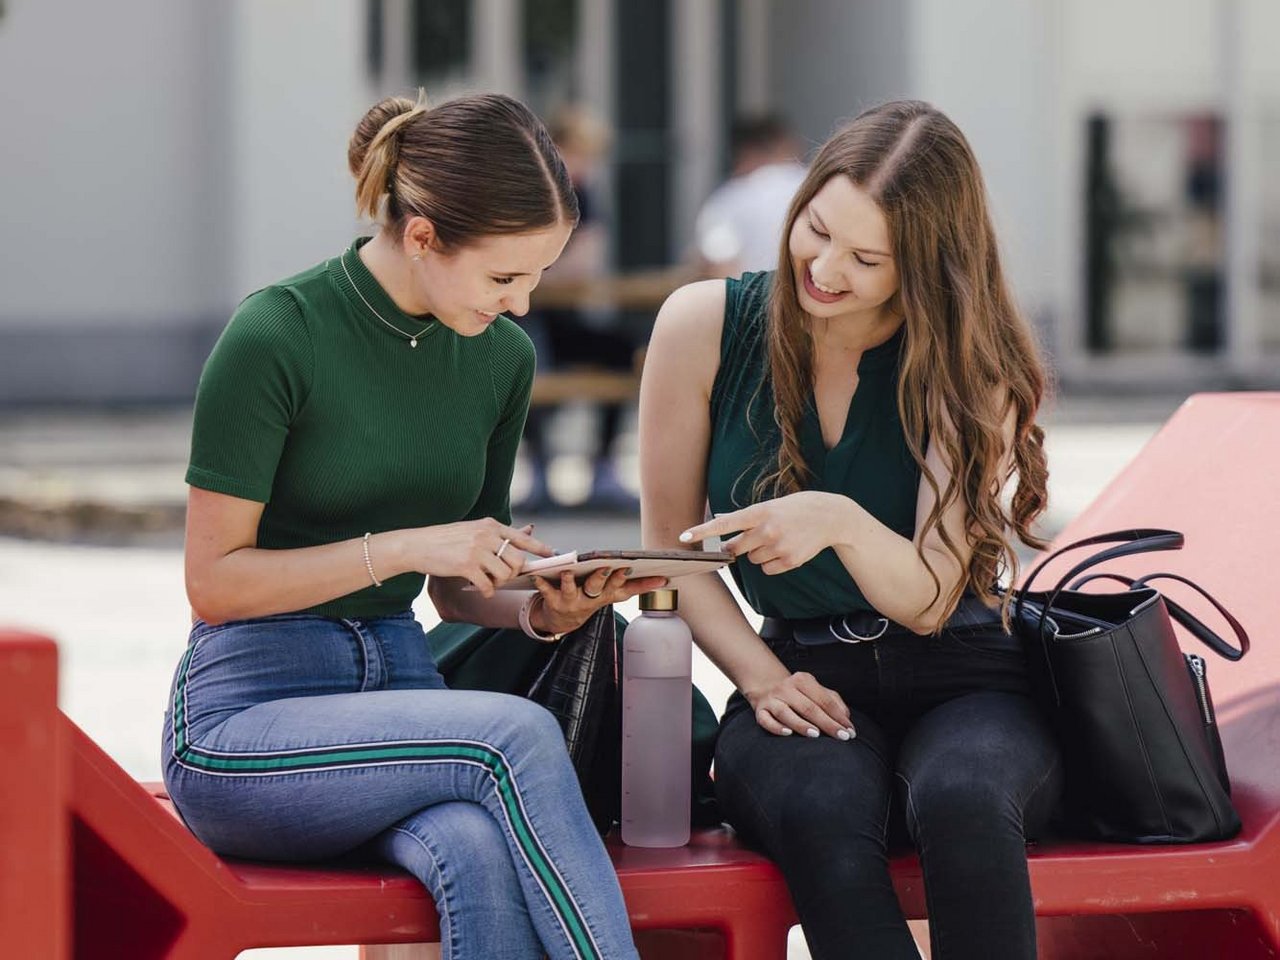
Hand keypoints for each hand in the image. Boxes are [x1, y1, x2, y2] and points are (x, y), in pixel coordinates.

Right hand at [409, 520, 550, 596]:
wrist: (417, 545)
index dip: (539, 547)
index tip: (552, 555)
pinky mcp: (467, 565)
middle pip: (516, 560)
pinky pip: (488, 584)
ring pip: (505, 573)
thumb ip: (496, 534)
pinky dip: (488, 591)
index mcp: (490, 525)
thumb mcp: (473, 529)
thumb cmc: (446, 539)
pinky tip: (482, 589)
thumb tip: (525, 532)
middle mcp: (487, 535)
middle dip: (513, 573)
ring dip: (500, 582)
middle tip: (502, 576)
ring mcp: (477, 550)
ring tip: (489, 581)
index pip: (522, 537)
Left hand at [529, 567, 669, 635]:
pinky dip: (542, 583)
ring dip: (570, 580)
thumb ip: (634, 585)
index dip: (640, 584)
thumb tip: (664, 578)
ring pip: (572, 590)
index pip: (627, 589)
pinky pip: (546, 591)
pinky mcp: (554, 601)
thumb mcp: (612, 595)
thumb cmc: (588, 599)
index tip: (649, 573)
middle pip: (598, 587)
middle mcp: (591, 599)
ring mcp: (572, 601)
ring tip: (568, 571)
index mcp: (607, 595)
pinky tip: (537, 575)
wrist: (561, 621)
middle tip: (608, 568)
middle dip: (603, 578)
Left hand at [679, 492, 849, 574]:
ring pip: (751, 560)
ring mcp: (778, 546)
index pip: (724, 523)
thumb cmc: (796, 508)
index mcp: (760, 511)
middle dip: (738, 547)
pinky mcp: (789, 561)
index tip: (683, 536)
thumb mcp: (771, 505)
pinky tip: (786, 550)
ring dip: (759, 554)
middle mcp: (767, 529)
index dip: (702, 531)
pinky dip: (772, 564)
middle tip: (754, 538)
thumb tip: (719, 520)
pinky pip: (767, 570)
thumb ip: (746, 516)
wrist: (831, 516)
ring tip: (778, 540)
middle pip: (735, 548)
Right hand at [745, 671, 856, 740]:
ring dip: (801, 724)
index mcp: (803, 680)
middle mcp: (786, 688)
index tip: (850, 731)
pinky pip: (766, 720)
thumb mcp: (815, 689)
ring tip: (816, 735)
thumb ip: (833, 700)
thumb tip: (845, 717)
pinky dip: (776, 727)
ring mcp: (772, 699)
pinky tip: (788, 733)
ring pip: (786, 713)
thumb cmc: (797, 692)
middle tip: (841, 737)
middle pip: (808, 707)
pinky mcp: (760, 710)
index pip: (824, 700)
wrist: (766, 685)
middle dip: (827, 723)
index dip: (838, 716)